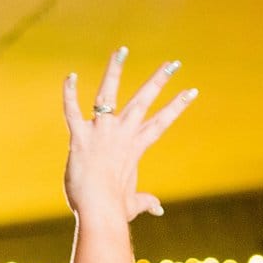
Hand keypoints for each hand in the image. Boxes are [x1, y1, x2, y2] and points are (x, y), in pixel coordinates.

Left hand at [61, 48, 195, 223]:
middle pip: (143, 101)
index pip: (161, 122)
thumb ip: (146, 202)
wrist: (100, 212)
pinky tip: (70, 75)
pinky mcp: (79, 137)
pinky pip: (72, 111)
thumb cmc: (114, 211)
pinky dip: (69, 93)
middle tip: (174, 63)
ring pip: (108, 94)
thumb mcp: (132, 204)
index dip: (178, 106)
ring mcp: (101, 133)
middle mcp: (121, 135)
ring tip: (122, 51)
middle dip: (159, 80)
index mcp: (135, 148)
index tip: (192, 90)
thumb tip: (158, 210)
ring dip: (115, 71)